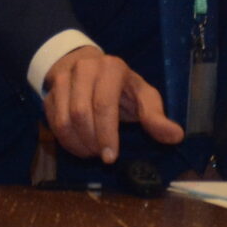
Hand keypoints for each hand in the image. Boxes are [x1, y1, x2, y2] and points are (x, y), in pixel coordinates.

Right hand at [42, 46, 182, 162]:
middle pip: (80, 114)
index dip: (107, 134)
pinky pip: (52, 123)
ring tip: (92, 151)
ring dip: (78, 144)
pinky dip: (66, 142)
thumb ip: (156, 116)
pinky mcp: (49, 93)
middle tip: (103, 155)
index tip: (111, 158)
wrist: (89, 68)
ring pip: (63, 120)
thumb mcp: (143, 96)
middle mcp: (84, 68)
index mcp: (111, 68)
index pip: (104, 104)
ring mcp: (63, 79)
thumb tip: (177, 136)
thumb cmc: (121, 87)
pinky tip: (80, 146)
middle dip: (92, 141)